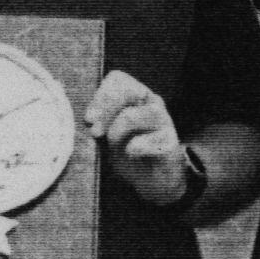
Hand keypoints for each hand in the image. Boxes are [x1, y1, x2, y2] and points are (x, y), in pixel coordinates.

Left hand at [83, 70, 187, 205]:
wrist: (153, 179)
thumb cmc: (128, 150)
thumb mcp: (107, 133)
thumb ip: (99, 122)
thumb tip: (90, 119)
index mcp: (136, 95)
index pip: (118, 79)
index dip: (100, 96)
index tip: (88, 119)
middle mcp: (152, 103)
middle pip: (128, 91)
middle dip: (106, 111)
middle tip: (95, 132)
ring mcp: (164, 121)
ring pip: (134, 115)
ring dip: (117, 131)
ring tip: (114, 145)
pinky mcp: (170, 143)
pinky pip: (147, 141)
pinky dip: (134, 148)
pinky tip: (131, 153)